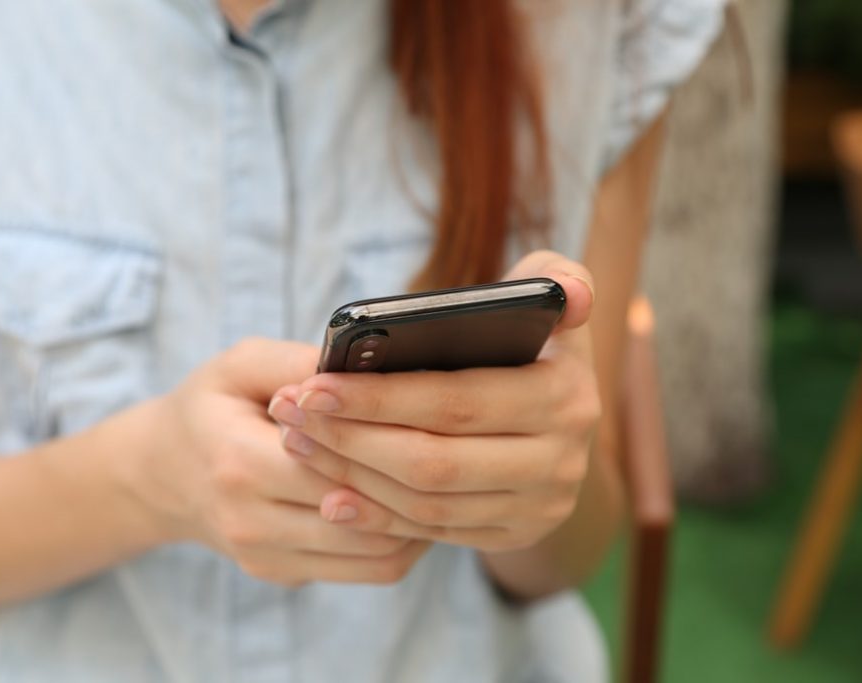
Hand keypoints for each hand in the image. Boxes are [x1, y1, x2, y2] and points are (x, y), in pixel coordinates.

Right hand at [128, 338, 430, 586]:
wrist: (163, 473)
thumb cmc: (210, 407)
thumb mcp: (240, 365)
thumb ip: (299, 363)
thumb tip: (368, 367)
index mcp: (238, 462)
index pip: (336, 465)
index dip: (389, 443)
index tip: (433, 418)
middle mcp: (250, 522)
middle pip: (365, 515)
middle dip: (416, 484)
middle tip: (459, 451)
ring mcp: (266, 557)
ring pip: (376, 555)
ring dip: (420, 520)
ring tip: (445, 479)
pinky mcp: (283, 575)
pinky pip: (364, 570)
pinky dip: (401, 540)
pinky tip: (416, 504)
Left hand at [268, 251, 599, 552]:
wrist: (559, 420)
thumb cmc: (532, 341)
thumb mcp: (549, 299)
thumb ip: (555, 275)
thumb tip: (570, 295)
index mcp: (565, 396)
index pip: (455, 402)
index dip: (378, 397)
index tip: (312, 385)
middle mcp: (561, 461)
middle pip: (433, 461)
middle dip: (350, 438)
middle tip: (290, 413)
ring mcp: (540, 507)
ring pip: (426, 502)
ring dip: (352, 476)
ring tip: (298, 442)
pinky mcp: (514, 535)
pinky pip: (433, 532)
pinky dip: (378, 516)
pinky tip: (331, 494)